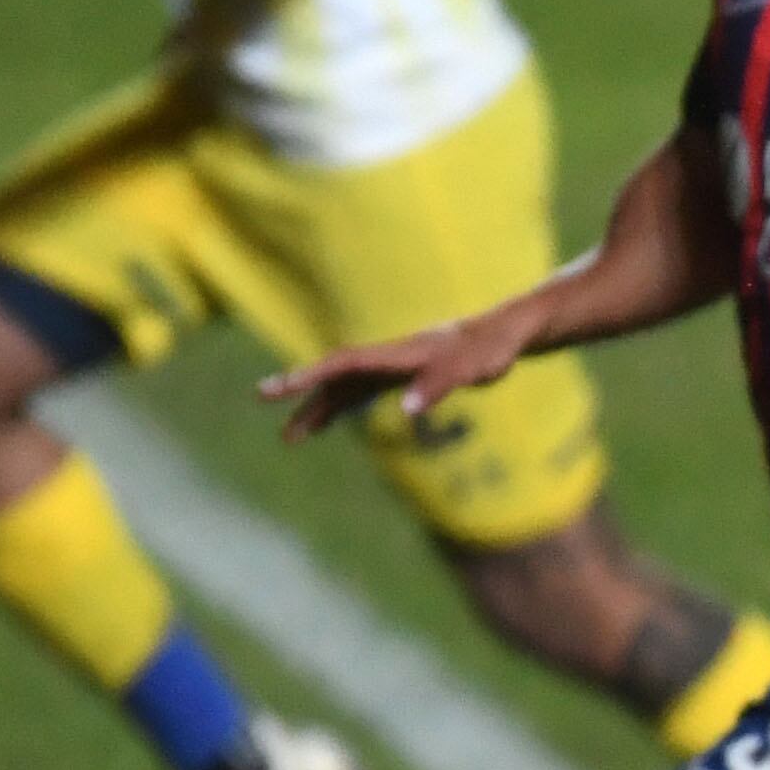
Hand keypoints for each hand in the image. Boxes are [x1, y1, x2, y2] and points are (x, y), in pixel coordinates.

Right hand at [259, 303, 539, 440]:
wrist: (508, 332)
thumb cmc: (492, 350)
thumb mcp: (474, 368)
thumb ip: (441, 385)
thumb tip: (408, 410)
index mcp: (400, 353)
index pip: (345, 362)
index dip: (311, 373)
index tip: (277, 386)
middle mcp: (391, 356)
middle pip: (337, 373)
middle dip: (300, 388)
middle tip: (261, 399)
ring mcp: (395, 365)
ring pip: (346, 386)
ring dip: (318, 407)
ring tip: (290, 438)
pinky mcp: (405, 374)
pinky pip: (363, 391)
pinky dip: (342, 406)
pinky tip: (327, 423)